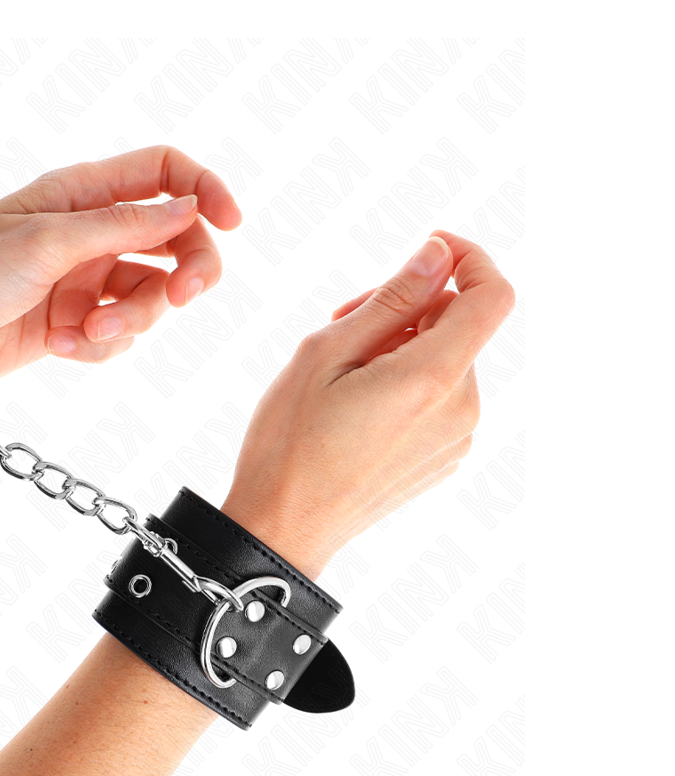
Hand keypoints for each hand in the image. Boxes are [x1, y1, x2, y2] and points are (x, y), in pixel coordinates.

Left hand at [0, 146, 241, 391]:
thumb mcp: (47, 243)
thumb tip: (190, 209)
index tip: (232, 223)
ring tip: (83, 334)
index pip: (164, 172)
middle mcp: (90, 232)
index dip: (204, 190)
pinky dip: (97, 347)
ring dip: (127, 322)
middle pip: (175, 241)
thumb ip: (122, 226)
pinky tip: (58, 345)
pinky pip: (119, 337)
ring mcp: (85, 279)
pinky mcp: (75, 323)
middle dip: (184, 273)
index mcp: (81, 193)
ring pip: (150, 297)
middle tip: (179, 299)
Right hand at [221, 230, 514, 578]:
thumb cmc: (290, 441)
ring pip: (447, 359)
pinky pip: (439, 396)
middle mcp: (461, 410)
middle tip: (344, 316)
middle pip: (459, 325)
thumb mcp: (326, 352)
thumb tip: (437, 256)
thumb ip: (392, 300)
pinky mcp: (444, 457)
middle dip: (411, 304)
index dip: (469, 258)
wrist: (283, 529)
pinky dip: (407, 379)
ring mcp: (457, 439)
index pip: (492, 296)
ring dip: (404, 343)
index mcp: (433, 379)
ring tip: (342, 367)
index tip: (430, 247)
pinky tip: (356, 400)